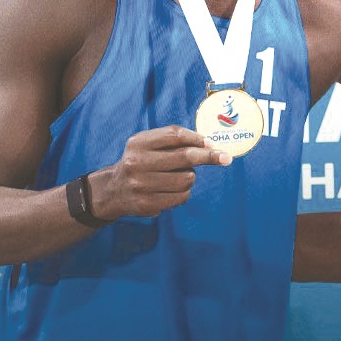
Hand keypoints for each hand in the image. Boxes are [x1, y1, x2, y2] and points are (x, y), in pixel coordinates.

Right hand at [92, 125, 231, 219]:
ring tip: (179, 176)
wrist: (114, 190)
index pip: (175, 135)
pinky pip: (181, 197)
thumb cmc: (141, 162)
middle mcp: (137, 163)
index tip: (214, 143)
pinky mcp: (147, 204)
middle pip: (185, 157)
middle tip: (226, 158)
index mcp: (138, 143)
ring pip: (186, 179)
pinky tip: (173, 190)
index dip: (198, 138)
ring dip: (190, 177)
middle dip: (209, 156)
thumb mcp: (148, 144)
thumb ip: (173, 140)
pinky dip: (184, 193)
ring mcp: (141, 185)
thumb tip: (208, 144)